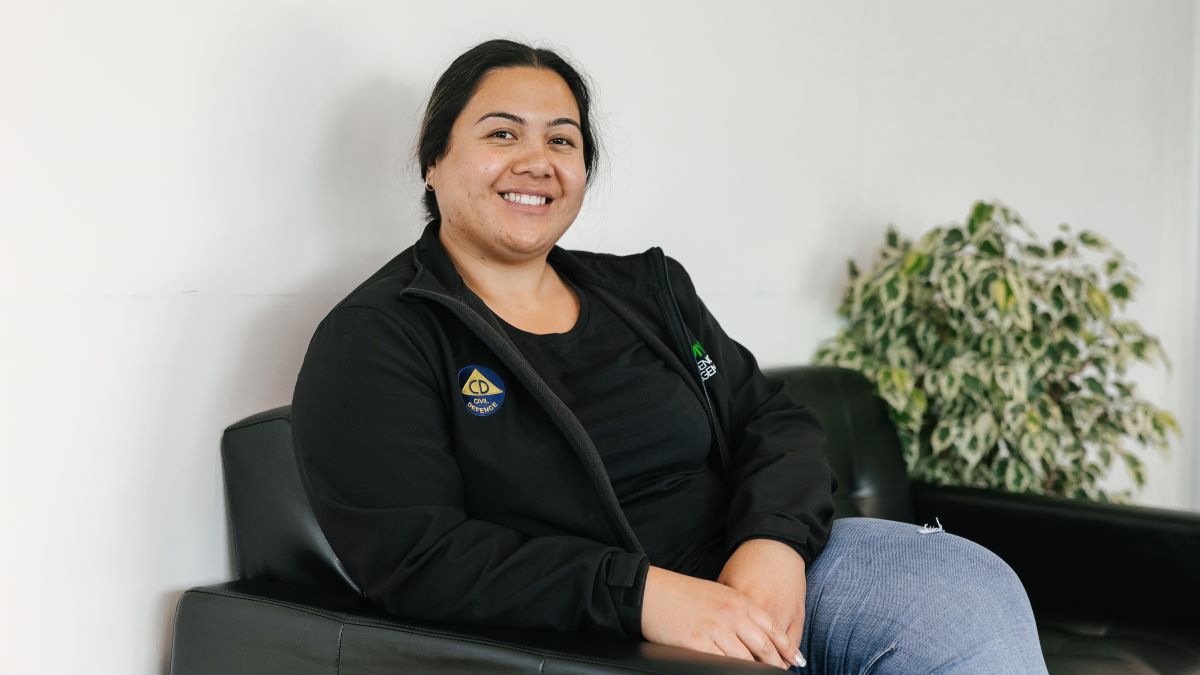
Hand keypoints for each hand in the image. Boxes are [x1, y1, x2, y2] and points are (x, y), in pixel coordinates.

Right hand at [640, 565, 793, 668]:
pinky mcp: (697, 643)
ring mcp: (715, 629)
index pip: (772, 627)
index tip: (793, 659)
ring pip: (746, 659)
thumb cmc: (682, 593)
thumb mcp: (718, 593)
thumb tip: (756, 630)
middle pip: (764, 646)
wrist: (651, 592)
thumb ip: (739, 609)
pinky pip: (722, 664)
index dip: (784, 647)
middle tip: (781, 674)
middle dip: (775, 664)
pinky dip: (732, 672)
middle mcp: (731, 614)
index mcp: (738, 600)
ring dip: (756, 671)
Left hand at [717, 539, 807, 668]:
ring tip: (766, 671)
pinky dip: (789, 656)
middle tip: (746, 671)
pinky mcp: (798, 613)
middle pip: (757, 649)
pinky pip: (794, 643)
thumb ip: (719, 606)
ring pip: (777, 650)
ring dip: (772, 664)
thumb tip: (706, 627)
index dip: (731, 654)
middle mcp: (764, 610)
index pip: (735, 637)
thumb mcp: (726, 581)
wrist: (774, 546)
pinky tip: (783, 663)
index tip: (726, 662)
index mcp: (743, 603)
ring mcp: (783, 613)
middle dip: (752, 664)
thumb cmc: (746, 563)